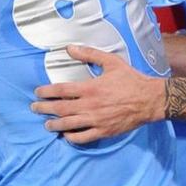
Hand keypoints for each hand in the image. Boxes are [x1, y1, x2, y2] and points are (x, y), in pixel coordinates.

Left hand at [30, 45, 166, 143]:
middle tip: (34, 108)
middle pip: (61, 109)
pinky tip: (66, 135)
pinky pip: (83, 137)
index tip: (38, 92)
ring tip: (47, 124)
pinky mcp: (104, 131)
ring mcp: (97, 120)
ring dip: (55, 125)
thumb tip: (69, 48)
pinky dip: (72, 137)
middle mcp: (91, 106)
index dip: (47, 92)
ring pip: (69, 125)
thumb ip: (89, 54)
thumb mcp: (111, 62)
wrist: (150, 100)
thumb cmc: (131, 79)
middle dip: (44, 109)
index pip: (61, 91)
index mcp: (91, 88)